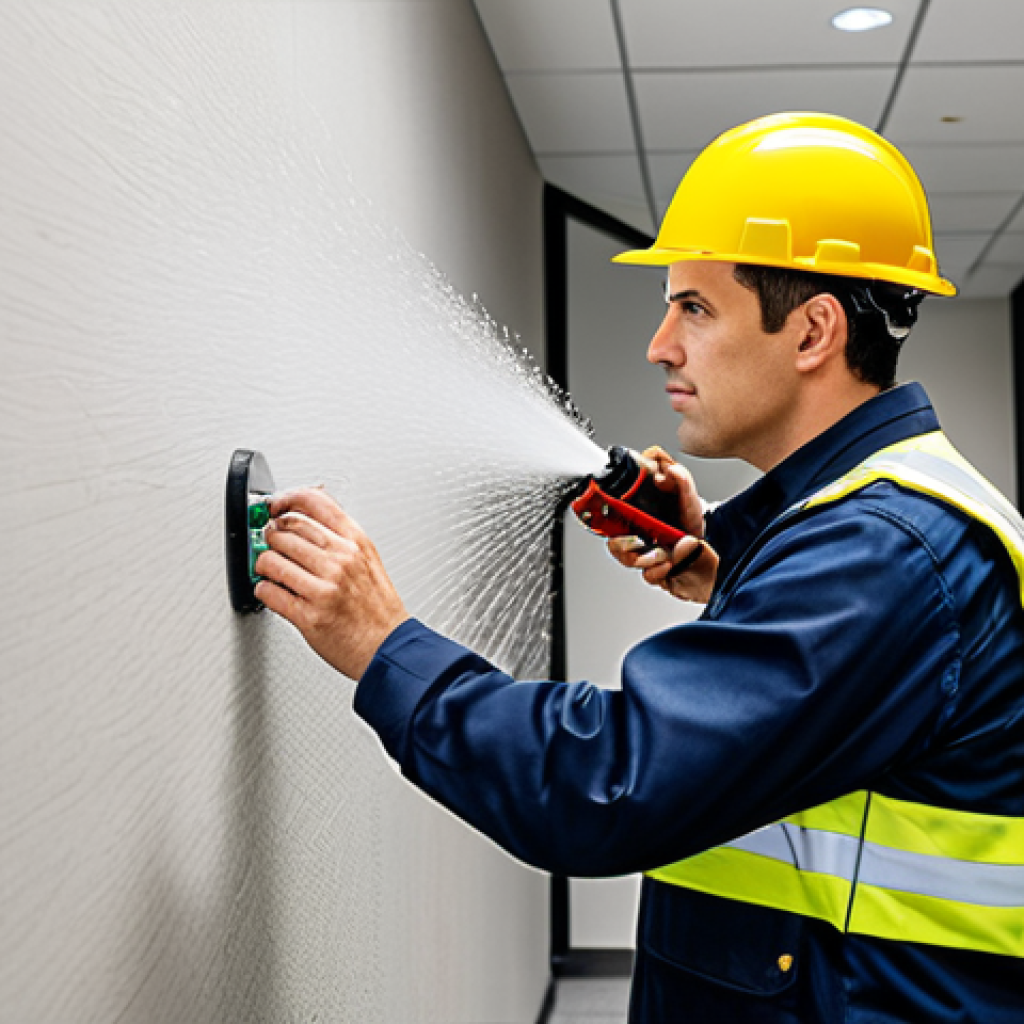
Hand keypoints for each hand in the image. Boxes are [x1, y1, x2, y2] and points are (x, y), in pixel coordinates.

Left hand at [253, 488, 408, 679]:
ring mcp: (324, 588)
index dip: (287, 499)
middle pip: (286, 528)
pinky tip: (273, 591)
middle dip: (271, 536)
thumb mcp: (368, 559)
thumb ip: (340, 536)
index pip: (314, 502)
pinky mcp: (308, 615)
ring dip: (264, 564)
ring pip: (270, 559)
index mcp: (355, 542)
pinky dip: (263, 590)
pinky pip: (268, 592)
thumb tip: (307, 517)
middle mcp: (339, 561)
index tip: (276, 507)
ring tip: (271, 571)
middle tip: (272, 544)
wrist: (388, 646)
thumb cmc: (377, 608)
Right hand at [607, 448, 718, 602]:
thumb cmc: (690, 516)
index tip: (617, 522)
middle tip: (637, 540)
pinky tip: (668, 565)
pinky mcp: (657, 572)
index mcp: (637, 518)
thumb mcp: (687, 494)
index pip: (611, 523)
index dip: (607, 524)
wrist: (709, 539)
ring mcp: (647, 556)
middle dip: (623, 546)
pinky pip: (648, 577)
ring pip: (629, 562)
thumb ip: (680, 479)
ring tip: (663, 554)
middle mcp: (638, 538)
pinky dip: (656, 572)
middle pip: (615, 546)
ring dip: (643, 559)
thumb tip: (667, 473)